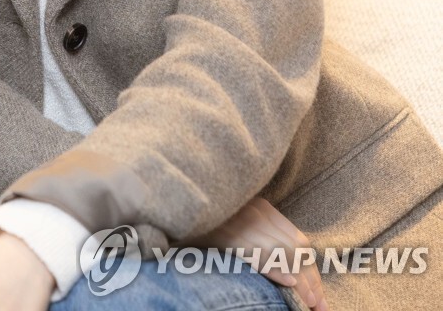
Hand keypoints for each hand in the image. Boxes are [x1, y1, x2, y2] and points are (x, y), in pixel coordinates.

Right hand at [208, 196, 327, 310]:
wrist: (178, 198)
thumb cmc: (206, 217)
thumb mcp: (237, 220)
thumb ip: (258, 233)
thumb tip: (284, 268)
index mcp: (263, 207)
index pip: (298, 241)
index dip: (311, 269)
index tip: (318, 294)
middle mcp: (258, 212)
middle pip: (296, 249)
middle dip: (311, 280)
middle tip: (319, 306)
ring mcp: (244, 222)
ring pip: (283, 254)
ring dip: (300, 282)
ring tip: (307, 305)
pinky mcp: (230, 234)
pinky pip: (259, 254)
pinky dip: (276, 271)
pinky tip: (288, 285)